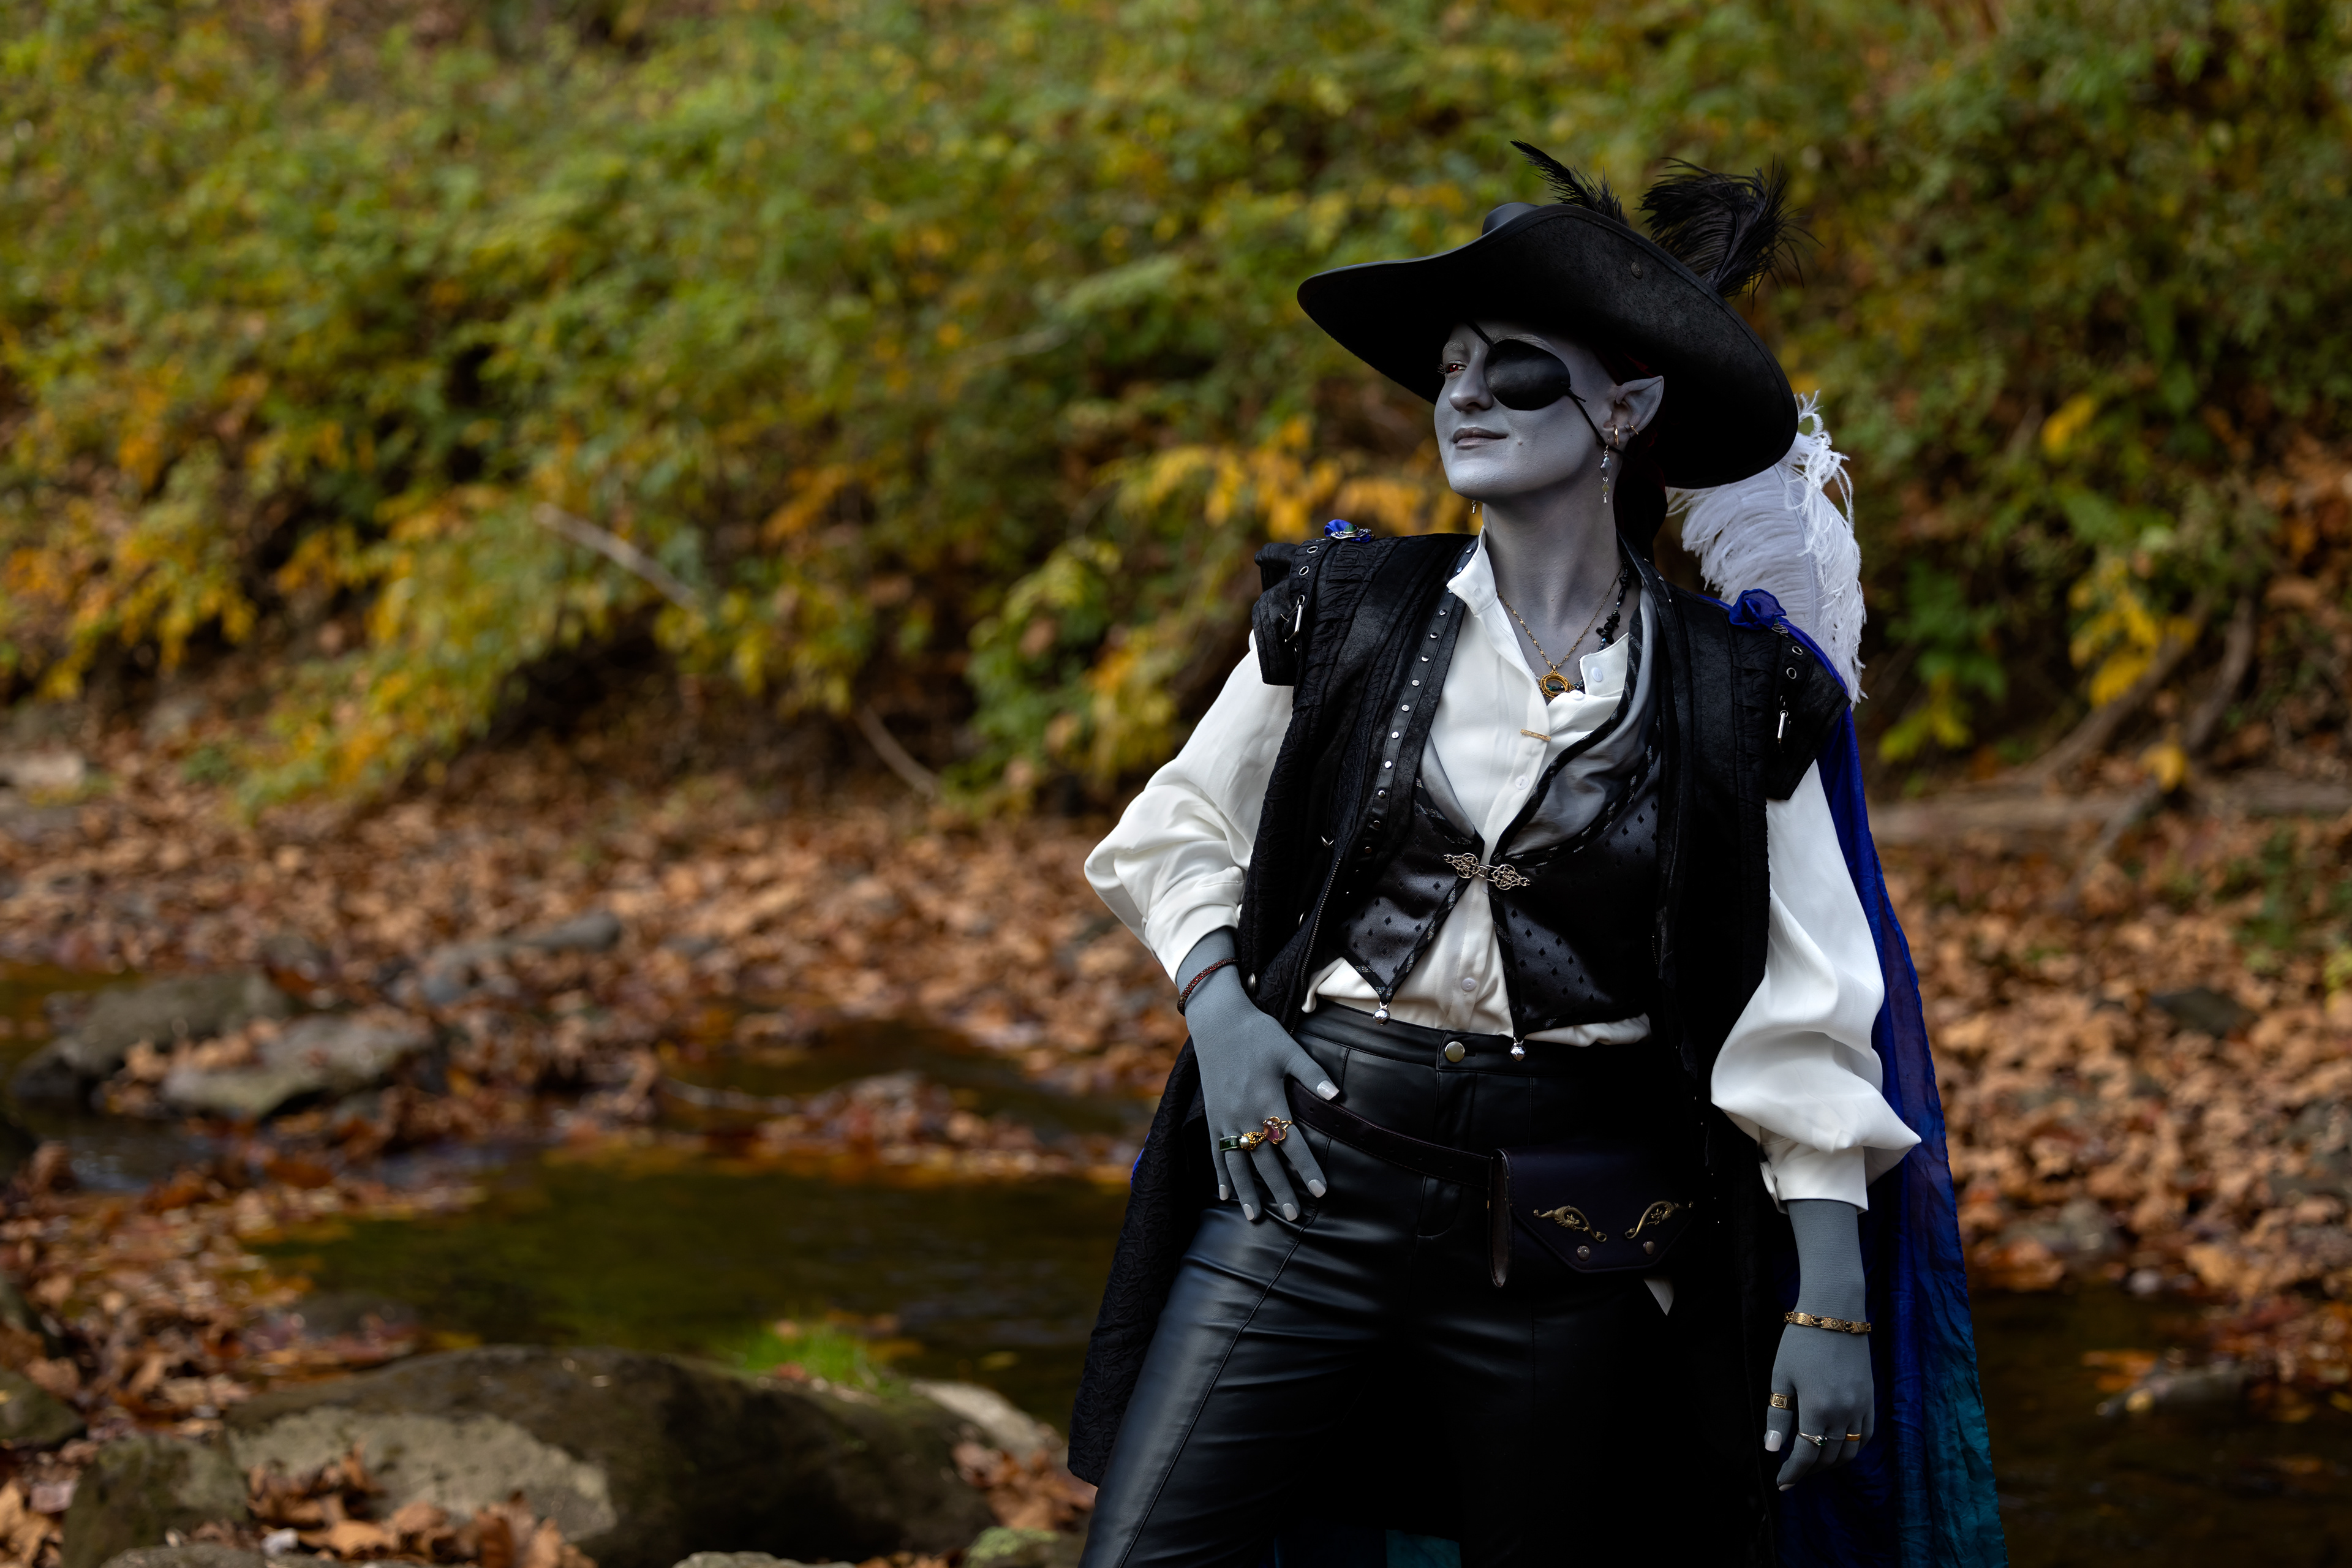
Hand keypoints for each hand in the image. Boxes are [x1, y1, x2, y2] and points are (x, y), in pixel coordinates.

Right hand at [1178, 929, 1334, 1221]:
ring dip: (1248, 1191)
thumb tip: (1338, 1096)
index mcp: (1267, 1097)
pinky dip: (1221, 1175)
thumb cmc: (1259, 1032)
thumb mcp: (1289, 1048)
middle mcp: (1243, 1113)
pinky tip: (1226, 1195)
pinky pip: (1216, 1152)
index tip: (1321, 1192)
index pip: (1291, 1141)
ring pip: (1237, 1162)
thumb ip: (1313, 1074)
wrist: (1217, 1019)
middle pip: (1265, 1159)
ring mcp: (1224, 1117)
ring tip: (1257, 1218)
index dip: (1306, 1168)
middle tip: (1294, 1216)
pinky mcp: (1212, 1116)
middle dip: (1280, 1189)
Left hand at [1762, 1198, 1874, 1486]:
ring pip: (1850, 1451)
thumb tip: (1773, 1450)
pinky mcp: (1872, 1399)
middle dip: (1810, 1470)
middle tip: (1793, 1475)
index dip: (1793, 1471)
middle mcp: (1845, 1411)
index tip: (1782, 1482)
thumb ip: (1778, 1415)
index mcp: (1819, 1407)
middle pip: (1829, 1456)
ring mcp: (1862, 1406)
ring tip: (1813, 1465)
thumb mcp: (1781, 1376)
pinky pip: (1866, 1436)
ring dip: (1831, 1464)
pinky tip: (1837, 1449)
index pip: (1807, 1453)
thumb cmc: (1801, 1340)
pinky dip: (1852, 1449)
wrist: (1836, 1312)